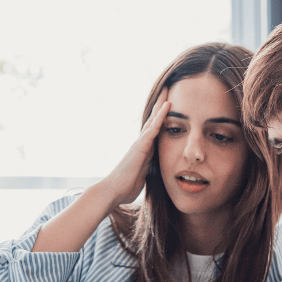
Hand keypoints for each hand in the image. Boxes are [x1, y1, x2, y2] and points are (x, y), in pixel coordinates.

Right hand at [96, 89, 171, 207]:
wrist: (113, 191)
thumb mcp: (142, 176)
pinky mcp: (140, 147)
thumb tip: (150, 171)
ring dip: (161, 105)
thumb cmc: (125, 187)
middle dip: (160, 105)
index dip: (161, 118)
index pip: (154, 130)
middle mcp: (141, 143)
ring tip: (168, 90)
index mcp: (144, 151)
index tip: (169, 106)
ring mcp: (140, 144)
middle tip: (167, 89)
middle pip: (153, 120)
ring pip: (153, 120)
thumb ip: (146, 170)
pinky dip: (160, 117)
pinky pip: (152, 129)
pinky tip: (167, 107)